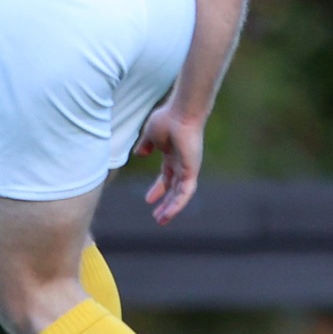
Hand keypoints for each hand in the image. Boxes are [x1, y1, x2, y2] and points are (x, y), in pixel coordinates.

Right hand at [135, 102, 206, 223]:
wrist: (180, 114)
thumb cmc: (167, 119)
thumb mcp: (151, 135)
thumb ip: (146, 145)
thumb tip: (140, 153)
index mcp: (173, 155)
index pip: (166, 177)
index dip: (158, 189)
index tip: (148, 200)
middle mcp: (182, 163)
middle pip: (174, 188)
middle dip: (166, 202)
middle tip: (158, 216)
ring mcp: (188, 168)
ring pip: (180, 194)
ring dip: (171, 208)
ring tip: (162, 220)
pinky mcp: (192, 171)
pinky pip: (185, 192)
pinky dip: (178, 204)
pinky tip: (169, 214)